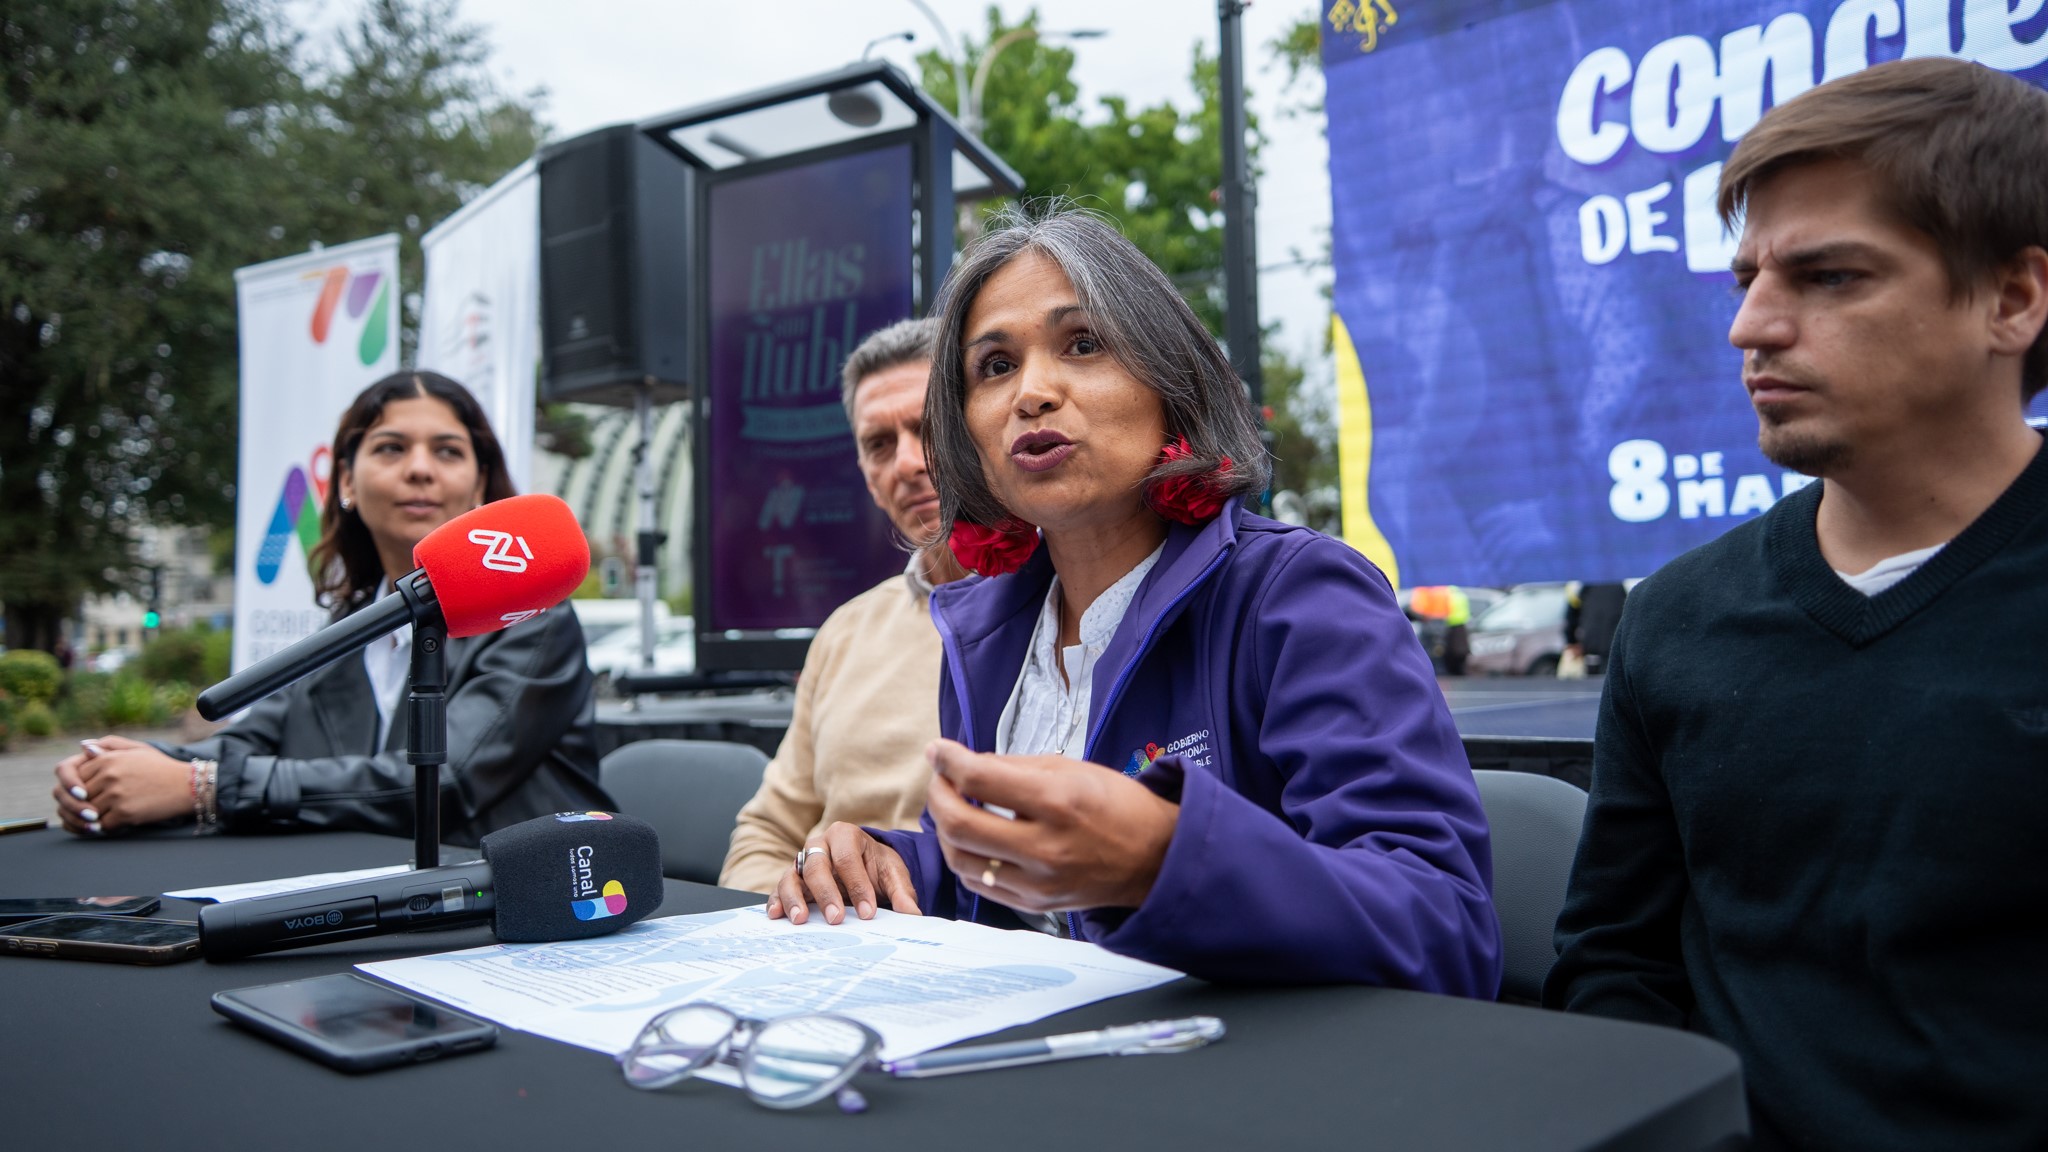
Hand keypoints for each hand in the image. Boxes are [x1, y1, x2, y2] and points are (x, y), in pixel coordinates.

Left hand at [52, 735, 192, 834]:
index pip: (74, 776)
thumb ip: (109, 745)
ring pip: (87, 813)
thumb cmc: (162, 768)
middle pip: (78, 796)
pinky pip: (102, 825)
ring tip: (98, 819)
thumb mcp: (137, 749)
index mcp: (108, 758)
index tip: (85, 795)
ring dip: (90, 819)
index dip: (76, 788)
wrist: (188, 786)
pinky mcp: (124, 813)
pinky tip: (112, 824)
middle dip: (80, 805)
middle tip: (87, 811)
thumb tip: (83, 748)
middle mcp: (109, 775)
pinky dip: (104, 828)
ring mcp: (116, 795)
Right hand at [767, 822, 922, 924]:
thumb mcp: (893, 874)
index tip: (869, 913)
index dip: (858, 886)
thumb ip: (902, 892)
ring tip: (801, 920)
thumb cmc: (876, 867)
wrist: (864, 867)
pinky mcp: (792, 880)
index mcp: (845, 835)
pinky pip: (778, 889)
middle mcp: (819, 845)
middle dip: (827, 893)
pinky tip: (777, 916)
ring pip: (792, 876)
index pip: (848, 859)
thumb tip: (913, 914)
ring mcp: (801, 862)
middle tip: (836, 918)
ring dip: (795, 898)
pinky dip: (777, 902)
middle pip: (817, 866)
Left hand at [925, 738, 1179, 914]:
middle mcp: (1044, 848)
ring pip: (959, 859)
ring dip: (946, 830)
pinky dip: (965, 857)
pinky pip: (978, 883)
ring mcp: (1038, 883)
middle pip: (958, 825)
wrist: (1155, 858)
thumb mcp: (1071, 769)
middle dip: (937, 796)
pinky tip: (973, 839)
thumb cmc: (1116, 805)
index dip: (948, 760)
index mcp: (1057, 803)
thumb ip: (1013, 767)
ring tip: (954, 808)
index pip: (980, 779)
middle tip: (941, 780)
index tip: (937, 751)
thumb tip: (963, 765)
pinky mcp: (1034, 905)